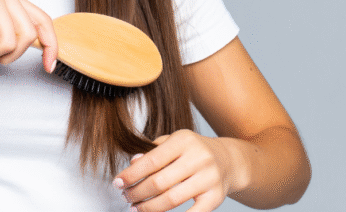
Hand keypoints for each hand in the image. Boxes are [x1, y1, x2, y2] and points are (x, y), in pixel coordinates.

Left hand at [114, 130, 242, 211]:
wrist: (227, 160)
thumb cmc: (193, 151)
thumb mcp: (173, 142)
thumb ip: (152, 151)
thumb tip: (132, 163)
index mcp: (184, 140)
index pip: (151, 161)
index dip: (131, 174)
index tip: (117, 183)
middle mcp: (199, 158)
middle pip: (159, 182)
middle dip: (137, 193)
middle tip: (126, 197)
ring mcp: (209, 179)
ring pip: (172, 200)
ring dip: (149, 207)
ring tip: (136, 208)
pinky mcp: (215, 197)